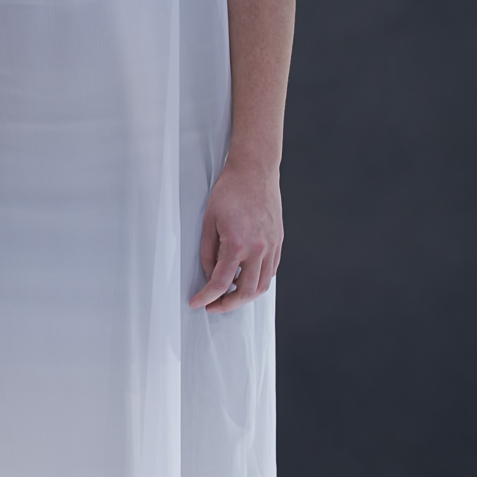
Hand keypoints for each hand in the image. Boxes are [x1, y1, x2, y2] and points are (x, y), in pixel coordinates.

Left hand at [193, 161, 282, 309]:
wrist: (255, 172)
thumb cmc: (230, 191)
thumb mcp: (208, 222)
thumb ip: (208, 252)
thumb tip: (209, 274)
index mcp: (237, 244)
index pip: (221, 282)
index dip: (207, 297)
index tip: (198, 303)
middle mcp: (258, 249)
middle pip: (245, 292)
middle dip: (227, 304)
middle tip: (214, 305)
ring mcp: (272, 247)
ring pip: (262, 285)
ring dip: (245, 296)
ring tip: (229, 296)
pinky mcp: (278, 242)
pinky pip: (271, 271)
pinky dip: (258, 281)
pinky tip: (246, 279)